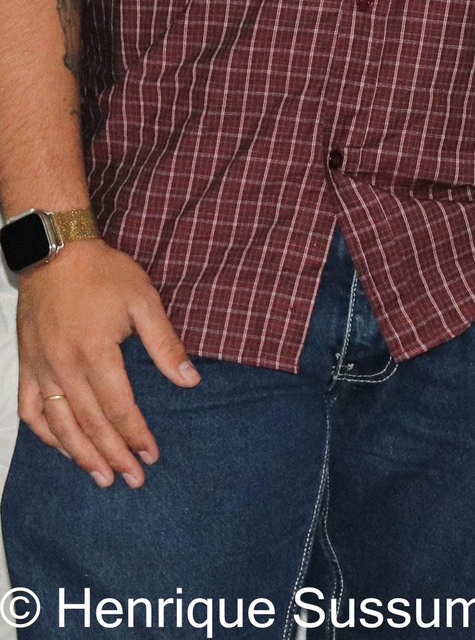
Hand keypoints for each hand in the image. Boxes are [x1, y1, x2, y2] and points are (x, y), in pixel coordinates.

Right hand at [16, 239, 197, 487]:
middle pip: (90, 424)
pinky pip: (30, 410)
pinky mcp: (25, 365)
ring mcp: (40, 369)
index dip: (136, 435)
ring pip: (58, 425)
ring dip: (80, 455)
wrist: (54, 254)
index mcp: (96, 352)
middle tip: (132, 479)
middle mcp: (64, 367)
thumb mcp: (144, 301)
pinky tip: (62, 448)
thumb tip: (190, 381)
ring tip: (100, 477)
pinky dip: (45, 434)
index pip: (119, 408)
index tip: (153, 455)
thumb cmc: (105, 274)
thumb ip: (165, 345)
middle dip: (113, 455)